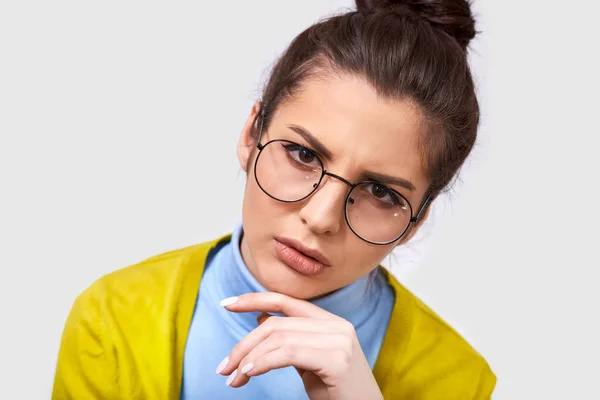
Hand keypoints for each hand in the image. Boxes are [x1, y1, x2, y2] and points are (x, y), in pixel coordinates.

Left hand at [217, 292, 383, 399]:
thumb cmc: (336, 393)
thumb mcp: (308, 362)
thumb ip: (289, 338)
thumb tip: (261, 316)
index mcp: (330, 321)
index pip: (286, 300)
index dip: (254, 298)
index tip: (226, 303)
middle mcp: (337, 324)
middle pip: (276, 322)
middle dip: (243, 344)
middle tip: (223, 368)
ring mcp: (339, 340)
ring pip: (279, 337)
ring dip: (248, 359)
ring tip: (233, 379)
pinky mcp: (338, 359)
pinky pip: (289, 353)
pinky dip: (263, 362)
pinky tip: (249, 372)